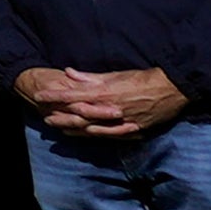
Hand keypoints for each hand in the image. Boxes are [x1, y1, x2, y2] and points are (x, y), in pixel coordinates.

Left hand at [19, 62, 188, 143]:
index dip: (54, 97)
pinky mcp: (133, 130)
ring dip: (75, 130)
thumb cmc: (142, 78)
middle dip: (60, 118)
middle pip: (79, 117)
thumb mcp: (115, 74)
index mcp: (104, 93)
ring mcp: (121, 122)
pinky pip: (111, 136)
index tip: (39, 96)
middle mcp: (110, 110)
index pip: (72, 95)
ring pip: (92, 129)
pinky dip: (97, 137)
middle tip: (45, 119)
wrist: (172, 89)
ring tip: (61, 130)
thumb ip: (91, 76)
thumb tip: (69, 72)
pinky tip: (88, 137)